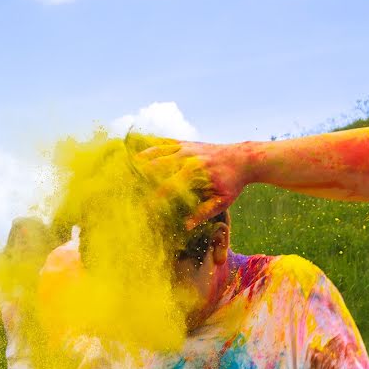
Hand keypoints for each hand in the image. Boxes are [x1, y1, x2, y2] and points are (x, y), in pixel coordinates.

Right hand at [133, 139, 249, 228]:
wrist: (244, 158)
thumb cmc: (233, 182)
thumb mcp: (223, 201)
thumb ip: (204, 212)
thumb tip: (186, 226)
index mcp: (194, 173)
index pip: (167, 187)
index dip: (153, 198)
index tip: (143, 208)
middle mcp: (186, 157)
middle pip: (155, 166)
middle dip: (140, 176)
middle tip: (126, 186)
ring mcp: (185, 148)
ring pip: (156, 151)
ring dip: (140, 159)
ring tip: (124, 166)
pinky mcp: (186, 142)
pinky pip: (164, 142)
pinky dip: (150, 146)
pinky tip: (138, 149)